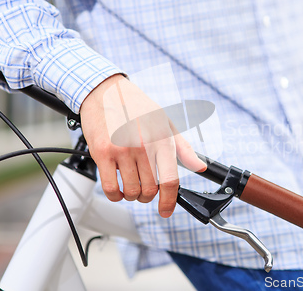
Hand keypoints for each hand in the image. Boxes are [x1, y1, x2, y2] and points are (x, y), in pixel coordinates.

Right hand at [80, 74, 206, 217]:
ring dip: (132, 195)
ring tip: (130, 185)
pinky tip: (117, 188)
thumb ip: (184, 148)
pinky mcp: (102, 153)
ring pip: (131, 192)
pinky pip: (110, 188)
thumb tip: (199, 166)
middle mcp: (143, 146)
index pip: (170, 181)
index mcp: (162, 140)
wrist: (106, 90)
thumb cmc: (137, 106)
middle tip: (145, 190)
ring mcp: (122, 150)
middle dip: (148, 196)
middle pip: (149, 190)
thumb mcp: (166, 123)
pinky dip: (115, 194)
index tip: (166, 211)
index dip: (169, 202)